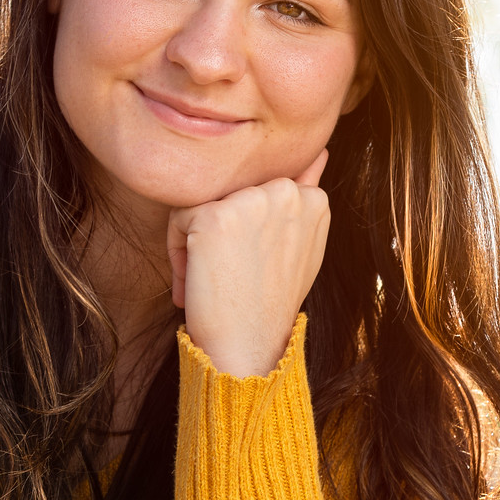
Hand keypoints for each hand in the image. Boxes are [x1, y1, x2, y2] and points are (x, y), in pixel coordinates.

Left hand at [166, 148, 330, 377]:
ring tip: (215, 280)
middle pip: (230, 193)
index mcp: (312, 199)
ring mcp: (253, 202)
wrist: (249, 348)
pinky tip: (197, 284)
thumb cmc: (269, 302)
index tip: (251, 267)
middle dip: (222, 233)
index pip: (258, 192)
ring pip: (204, 204)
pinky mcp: (216, 217)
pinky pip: (179, 218)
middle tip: (231, 276)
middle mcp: (287, 193)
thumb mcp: (301, 244)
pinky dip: (178, 253)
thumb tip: (320, 150)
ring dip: (198, 243)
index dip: (247, 232)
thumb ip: (305, 194)